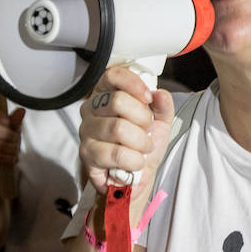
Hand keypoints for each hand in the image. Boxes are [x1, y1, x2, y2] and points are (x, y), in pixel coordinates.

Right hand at [0, 103, 24, 167]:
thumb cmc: (6, 135)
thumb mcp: (13, 126)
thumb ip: (16, 120)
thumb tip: (21, 111)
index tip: (7, 121)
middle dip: (9, 135)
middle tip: (16, 138)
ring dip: (10, 148)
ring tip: (15, 149)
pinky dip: (7, 158)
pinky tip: (12, 157)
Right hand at [78, 67, 174, 196]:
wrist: (138, 176)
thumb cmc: (143, 145)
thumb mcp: (160, 121)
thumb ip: (163, 105)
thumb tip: (160, 95)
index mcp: (107, 93)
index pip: (113, 75)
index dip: (133, 84)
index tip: (149, 98)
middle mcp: (92, 108)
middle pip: (118, 101)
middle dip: (142, 119)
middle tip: (147, 130)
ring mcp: (87, 130)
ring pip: (118, 128)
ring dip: (140, 142)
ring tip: (142, 148)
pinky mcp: (86, 153)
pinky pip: (115, 153)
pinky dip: (133, 160)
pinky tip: (134, 162)